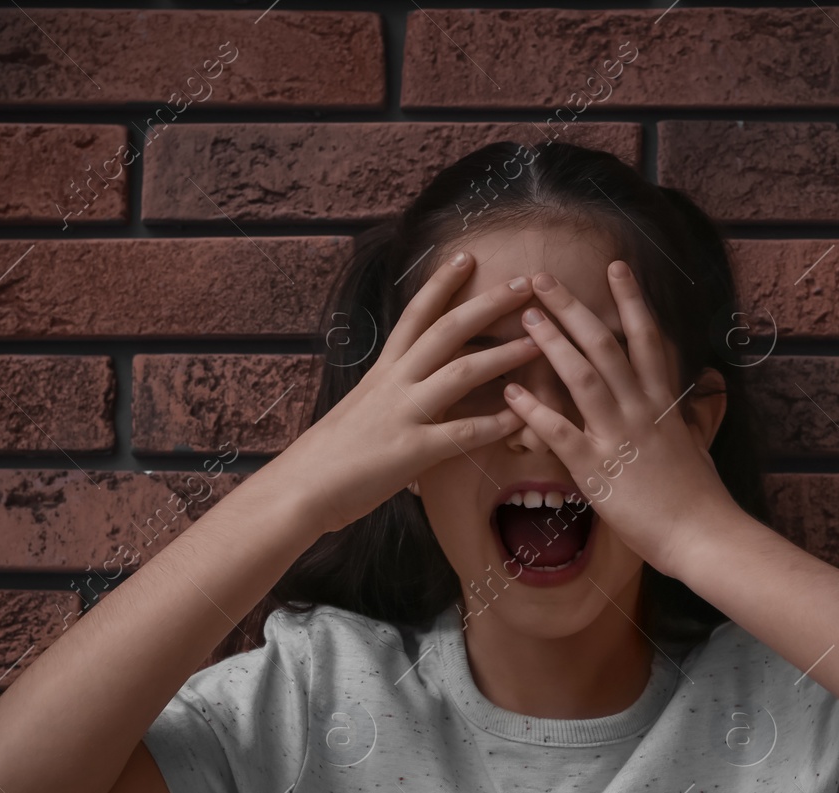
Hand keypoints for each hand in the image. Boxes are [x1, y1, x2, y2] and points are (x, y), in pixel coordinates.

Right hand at [282, 253, 540, 533]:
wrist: (300, 489)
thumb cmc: (329, 455)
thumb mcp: (362, 409)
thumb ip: (391, 394)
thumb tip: (412, 386)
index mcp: (383, 370)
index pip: (414, 314)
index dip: (441, 284)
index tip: (468, 257)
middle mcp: (394, 382)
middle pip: (447, 330)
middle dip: (487, 303)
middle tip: (524, 282)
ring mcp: (404, 413)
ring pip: (461, 372)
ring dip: (503, 354)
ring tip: (538, 341)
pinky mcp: (412, 451)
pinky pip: (463, 433)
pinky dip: (496, 424)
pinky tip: (524, 417)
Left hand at [501, 261, 740, 576]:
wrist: (703, 535)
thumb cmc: (701, 495)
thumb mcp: (698, 441)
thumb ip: (693, 409)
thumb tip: (703, 383)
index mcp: (664, 401)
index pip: (647, 338)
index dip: (631, 299)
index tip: (615, 266)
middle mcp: (640, 409)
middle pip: (605, 345)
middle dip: (573, 308)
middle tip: (544, 279)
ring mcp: (618, 437)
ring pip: (582, 377)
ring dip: (552, 343)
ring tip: (525, 316)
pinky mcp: (597, 470)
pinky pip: (560, 432)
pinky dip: (535, 410)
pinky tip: (512, 390)